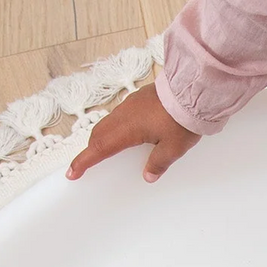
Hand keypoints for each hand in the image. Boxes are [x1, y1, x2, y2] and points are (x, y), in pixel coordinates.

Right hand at [67, 81, 200, 182]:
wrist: (193, 91)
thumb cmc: (182, 119)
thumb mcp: (172, 149)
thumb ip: (158, 163)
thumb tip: (148, 175)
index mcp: (127, 129)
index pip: (98, 149)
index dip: (83, 162)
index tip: (72, 173)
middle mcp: (123, 115)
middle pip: (99, 134)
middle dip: (90, 149)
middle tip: (85, 164)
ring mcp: (130, 104)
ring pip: (108, 123)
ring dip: (101, 137)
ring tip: (103, 149)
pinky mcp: (139, 98)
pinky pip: (119, 115)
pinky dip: (114, 127)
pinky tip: (125, 132)